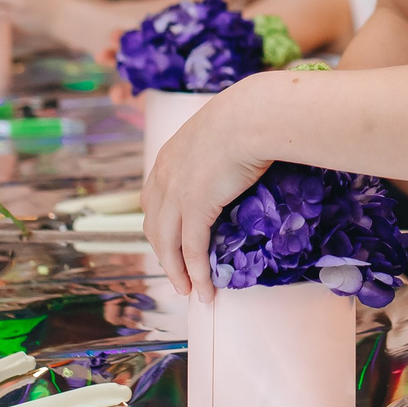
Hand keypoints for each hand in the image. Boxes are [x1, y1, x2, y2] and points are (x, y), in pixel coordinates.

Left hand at [143, 79, 274, 300]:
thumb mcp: (220, 131)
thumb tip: (237, 158)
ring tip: (189, 291)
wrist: (254, 115)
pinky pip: (192, 249)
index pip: (153, 201)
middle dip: (165, 256)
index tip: (171, 244)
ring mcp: (176, 193)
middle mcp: (164, 177)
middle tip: (178, 276)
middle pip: (154, 227)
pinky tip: (204, 288)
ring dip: (177, 272)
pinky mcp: (195, 207)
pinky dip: (196, 272)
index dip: (161, 226)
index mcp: (167, 157)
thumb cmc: (249, 117)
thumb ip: (216, 149)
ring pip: (168, 244)